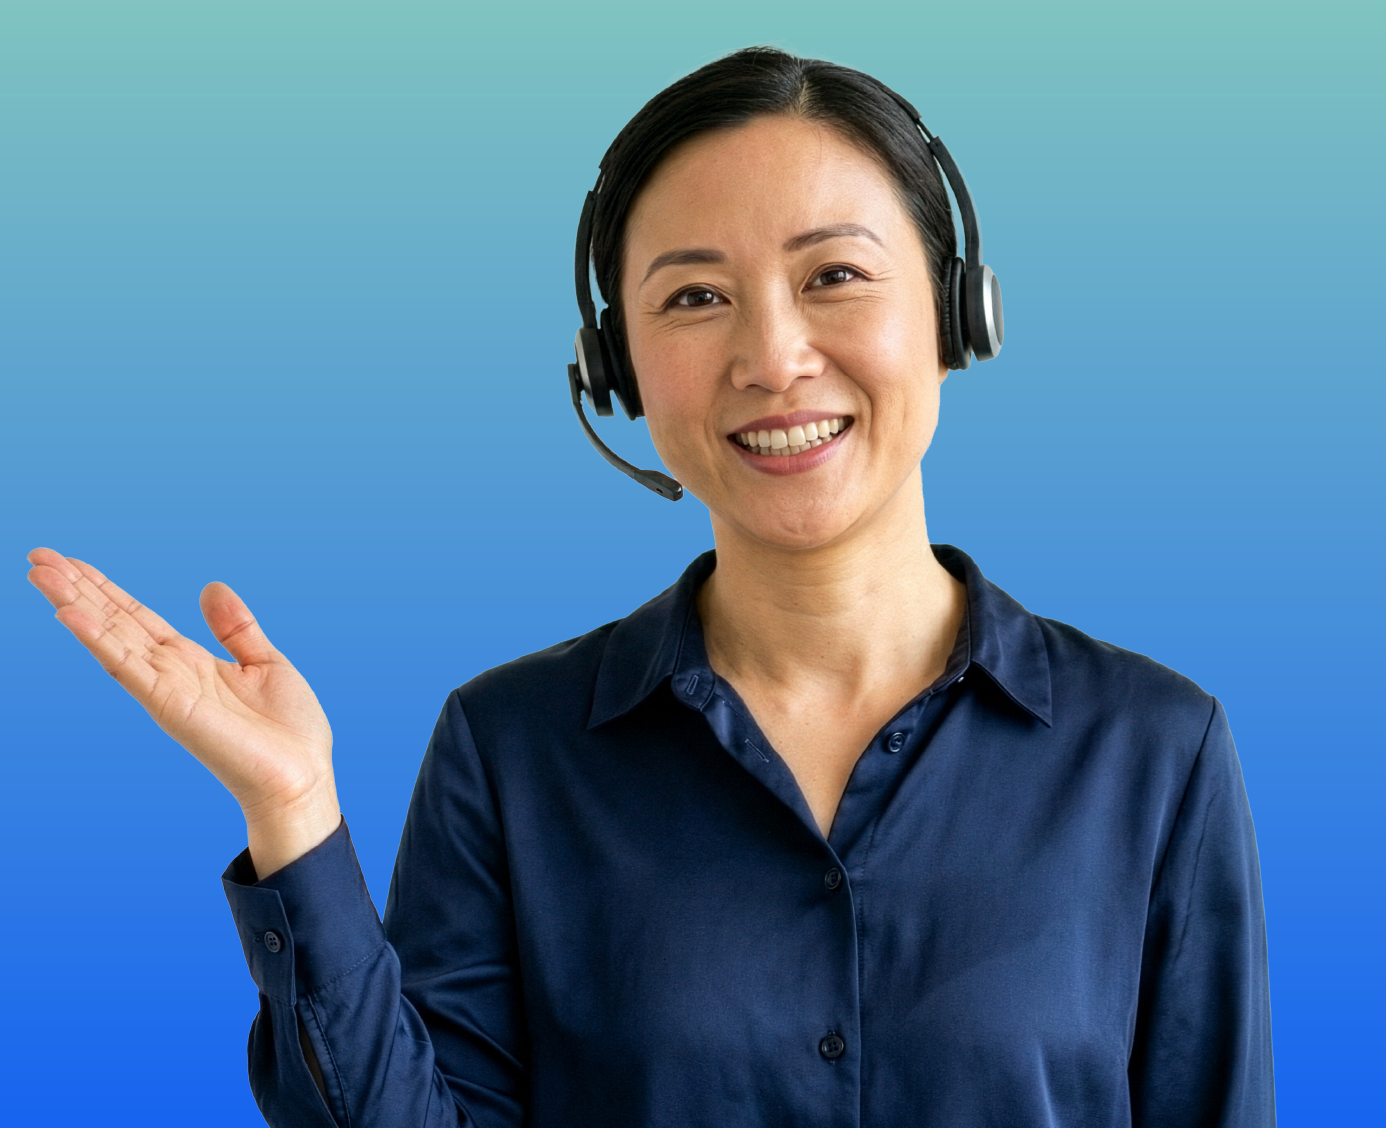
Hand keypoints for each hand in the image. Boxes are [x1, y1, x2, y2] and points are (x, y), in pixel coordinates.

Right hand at [26, 547, 339, 876]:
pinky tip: (69, 614)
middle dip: (76, 588)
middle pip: (113, 621)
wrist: (301, 777)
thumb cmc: (288, 731)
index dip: (105, 588)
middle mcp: (170, 672)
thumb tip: (211, 586)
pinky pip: (126, 666)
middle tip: (38, 556)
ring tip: (40, 572)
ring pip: (109, 637)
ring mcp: (165, 688)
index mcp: (191, 661)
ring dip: (73, 604)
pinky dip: (97, 639)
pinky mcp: (169, 706)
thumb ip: (235, 627)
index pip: (136, 616)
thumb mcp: (265, 662)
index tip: (72, 561)